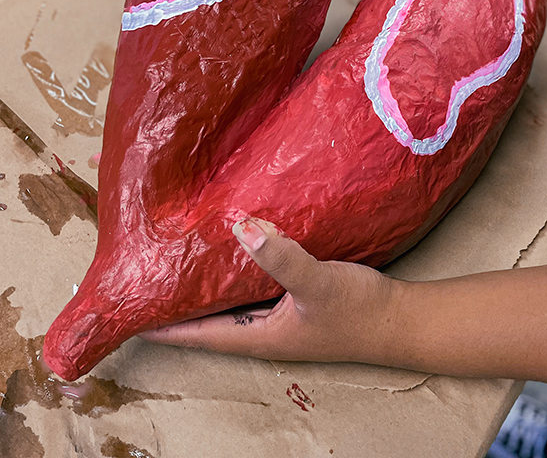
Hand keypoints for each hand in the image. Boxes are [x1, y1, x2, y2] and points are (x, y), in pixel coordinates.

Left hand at [140, 218, 401, 363]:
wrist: (401, 320)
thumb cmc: (358, 312)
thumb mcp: (317, 282)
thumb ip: (281, 256)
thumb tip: (240, 227)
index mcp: (258, 336)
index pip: (197, 332)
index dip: (162, 321)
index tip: (128, 307)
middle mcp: (262, 329)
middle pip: (208, 317)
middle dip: (179, 298)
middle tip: (151, 269)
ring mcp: (280, 316)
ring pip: (231, 300)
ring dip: (209, 282)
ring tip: (183, 253)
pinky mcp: (297, 299)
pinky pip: (256, 284)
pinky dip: (240, 268)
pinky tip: (239, 245)